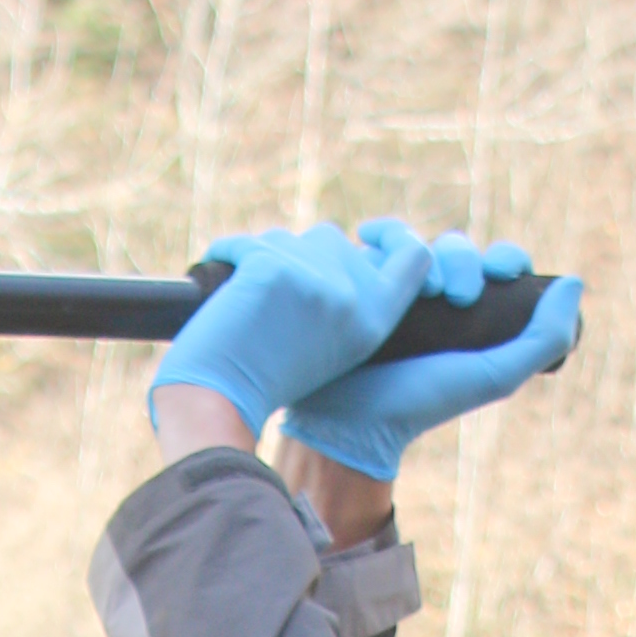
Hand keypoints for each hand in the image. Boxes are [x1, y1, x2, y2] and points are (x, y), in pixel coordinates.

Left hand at [148, 216, 440, 441]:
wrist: (220, 404)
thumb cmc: (273, 381)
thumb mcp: (337, 346)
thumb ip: (354, 298)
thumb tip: (350, 242)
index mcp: (376, 321)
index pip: (416, 256)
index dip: (394, 235)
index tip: (367, 233)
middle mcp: (352, 298)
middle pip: (334, 240)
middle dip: (302, 257)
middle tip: (275, 303)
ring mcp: (313, 279)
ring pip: (290, 238)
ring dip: (266, 258)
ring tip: (250, 306)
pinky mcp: (272, 268)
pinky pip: (245, 241)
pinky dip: (227, 256)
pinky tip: (223, 285)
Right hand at [280, 240, 581, 480]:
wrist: (351, 421)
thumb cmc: (422, 403)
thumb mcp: (494, 376)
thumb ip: (543, 339)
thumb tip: (575, 281)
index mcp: (473, 315)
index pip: (498, 265)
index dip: (507, 257)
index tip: (505, 272)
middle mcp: (436, 296)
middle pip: (460, 248)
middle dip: (465, 261)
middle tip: (459, 296)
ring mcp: (397, 286)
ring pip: (421, 240)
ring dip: (426, 252)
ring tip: (423, 290)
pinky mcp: (362, 279)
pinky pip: (378, 239)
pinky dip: (382, 233)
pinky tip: (375, 240)